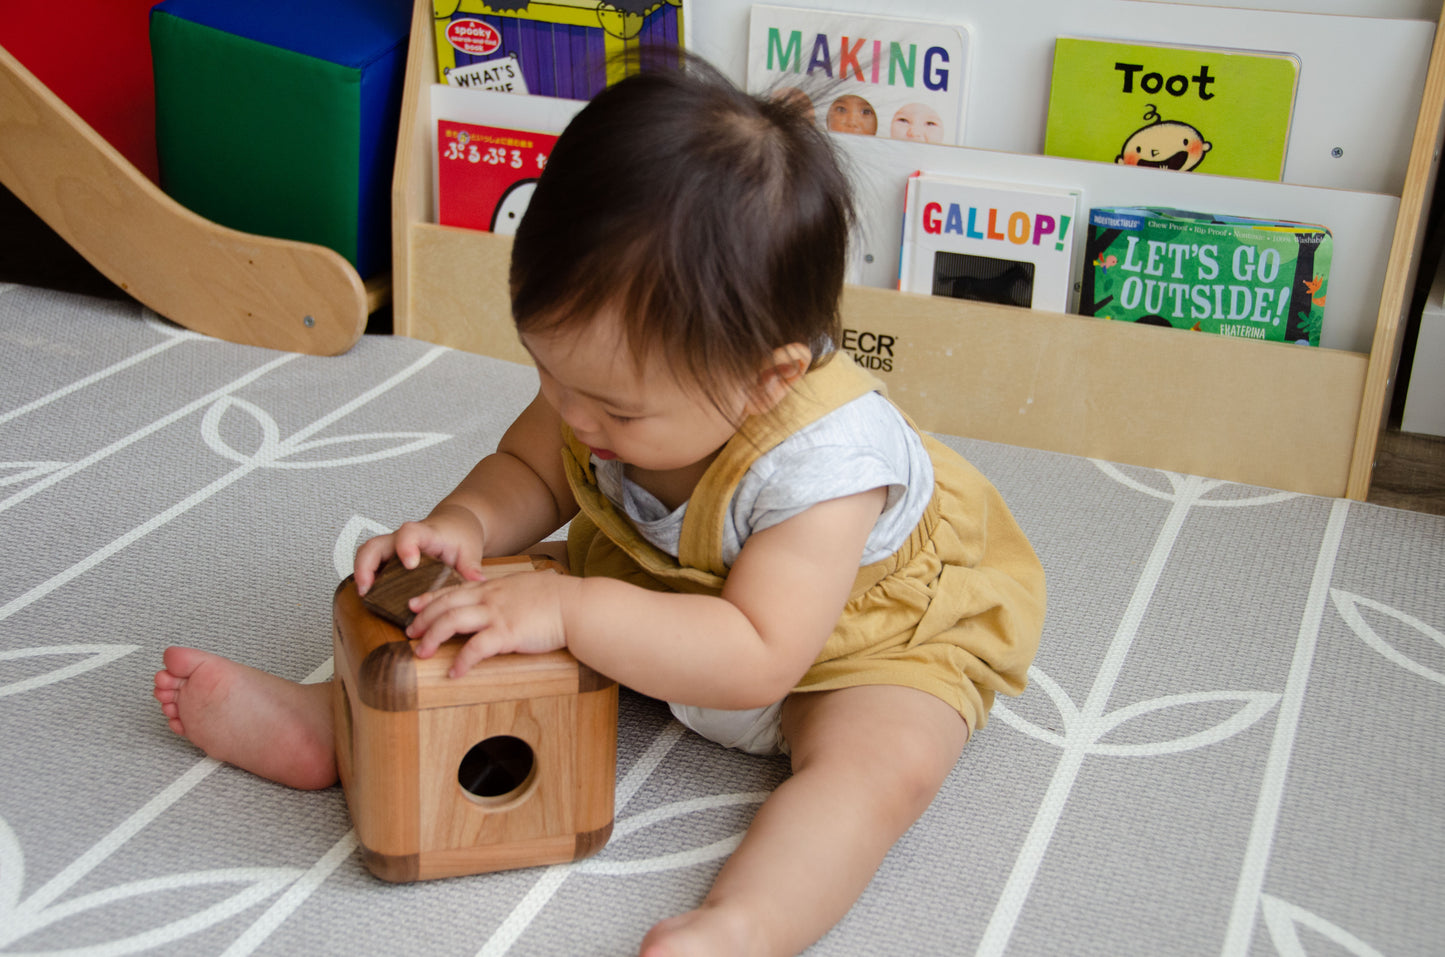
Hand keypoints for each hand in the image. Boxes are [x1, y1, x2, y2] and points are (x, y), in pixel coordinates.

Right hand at [354, 505, 485, 595]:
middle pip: (375, 544)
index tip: (410, 563)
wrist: (455, 525)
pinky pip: (371, 564)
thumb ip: (471, 566)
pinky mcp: (389, 558)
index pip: (409, 533)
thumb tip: (476, 581)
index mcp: (425, 533)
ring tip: (365, 595)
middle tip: (368, 588)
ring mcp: (393, 548)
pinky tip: (371, 596)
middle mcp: (403, 539)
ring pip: (367, 553)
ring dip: (361, 573)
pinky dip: (367, 578)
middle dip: (366, 565)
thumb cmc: (459, 535)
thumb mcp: (469, 550)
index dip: (406, 546)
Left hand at [406, 570, 572, 676]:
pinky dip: (461, 661)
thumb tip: (501, 599)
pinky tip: (454, 672)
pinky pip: (476, 648)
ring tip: (421, 653)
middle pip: (445, 605)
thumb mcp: (525, 586)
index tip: (413, 605)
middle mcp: (490, 598)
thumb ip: (507, 592)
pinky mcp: (507, 634)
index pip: (453, 590)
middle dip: (423, 620)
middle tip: (410, 633)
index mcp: (493, 587)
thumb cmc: (557, 598)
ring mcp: (497, 614)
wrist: (575, 605)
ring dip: (432, 638)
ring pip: (452, 621)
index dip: (429, 598)